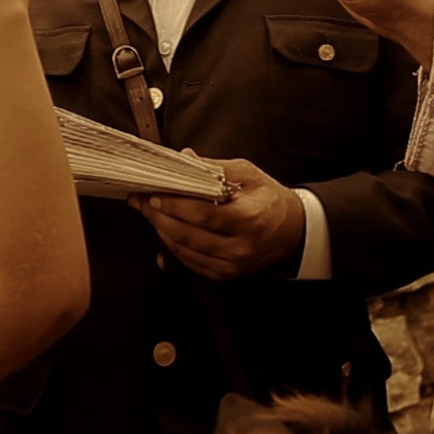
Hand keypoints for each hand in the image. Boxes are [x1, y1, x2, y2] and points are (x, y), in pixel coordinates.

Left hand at [130, 158, 305, 280]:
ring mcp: (232, 264)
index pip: (203, 214)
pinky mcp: (225, 274)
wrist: (292, 231)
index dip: (174, 205)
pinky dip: (173, 245)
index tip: (154, 194)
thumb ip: (214, 168)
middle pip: (187, 234)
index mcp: (250, 219)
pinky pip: (190, 262)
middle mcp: (241, 246)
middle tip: (140, 200)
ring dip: (161, 230)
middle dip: (158, 216)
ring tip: (149, 212)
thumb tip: (184, 159)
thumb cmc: (270, 200)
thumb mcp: (249, 174)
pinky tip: (165, 228)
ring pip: (184, 250)